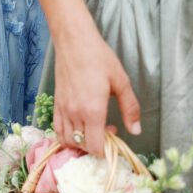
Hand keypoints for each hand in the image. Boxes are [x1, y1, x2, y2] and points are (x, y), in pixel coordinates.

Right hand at [53, 23, 140, 155]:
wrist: (74, 43)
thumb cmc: (99, 58)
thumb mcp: (121, 82)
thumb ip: (130, 109)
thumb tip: (136, 131)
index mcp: (93, 110)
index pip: (95, 146)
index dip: (106, 148)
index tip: (113, 134)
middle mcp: (75, 114)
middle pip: (83, 146)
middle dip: (96, 145)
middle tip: (106, 129)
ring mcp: (63, 111)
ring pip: (68, 141)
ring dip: (81, 142)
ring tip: (91, 129)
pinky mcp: (56, 106)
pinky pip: (57, 131)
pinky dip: (67, 136)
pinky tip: (77, 129)